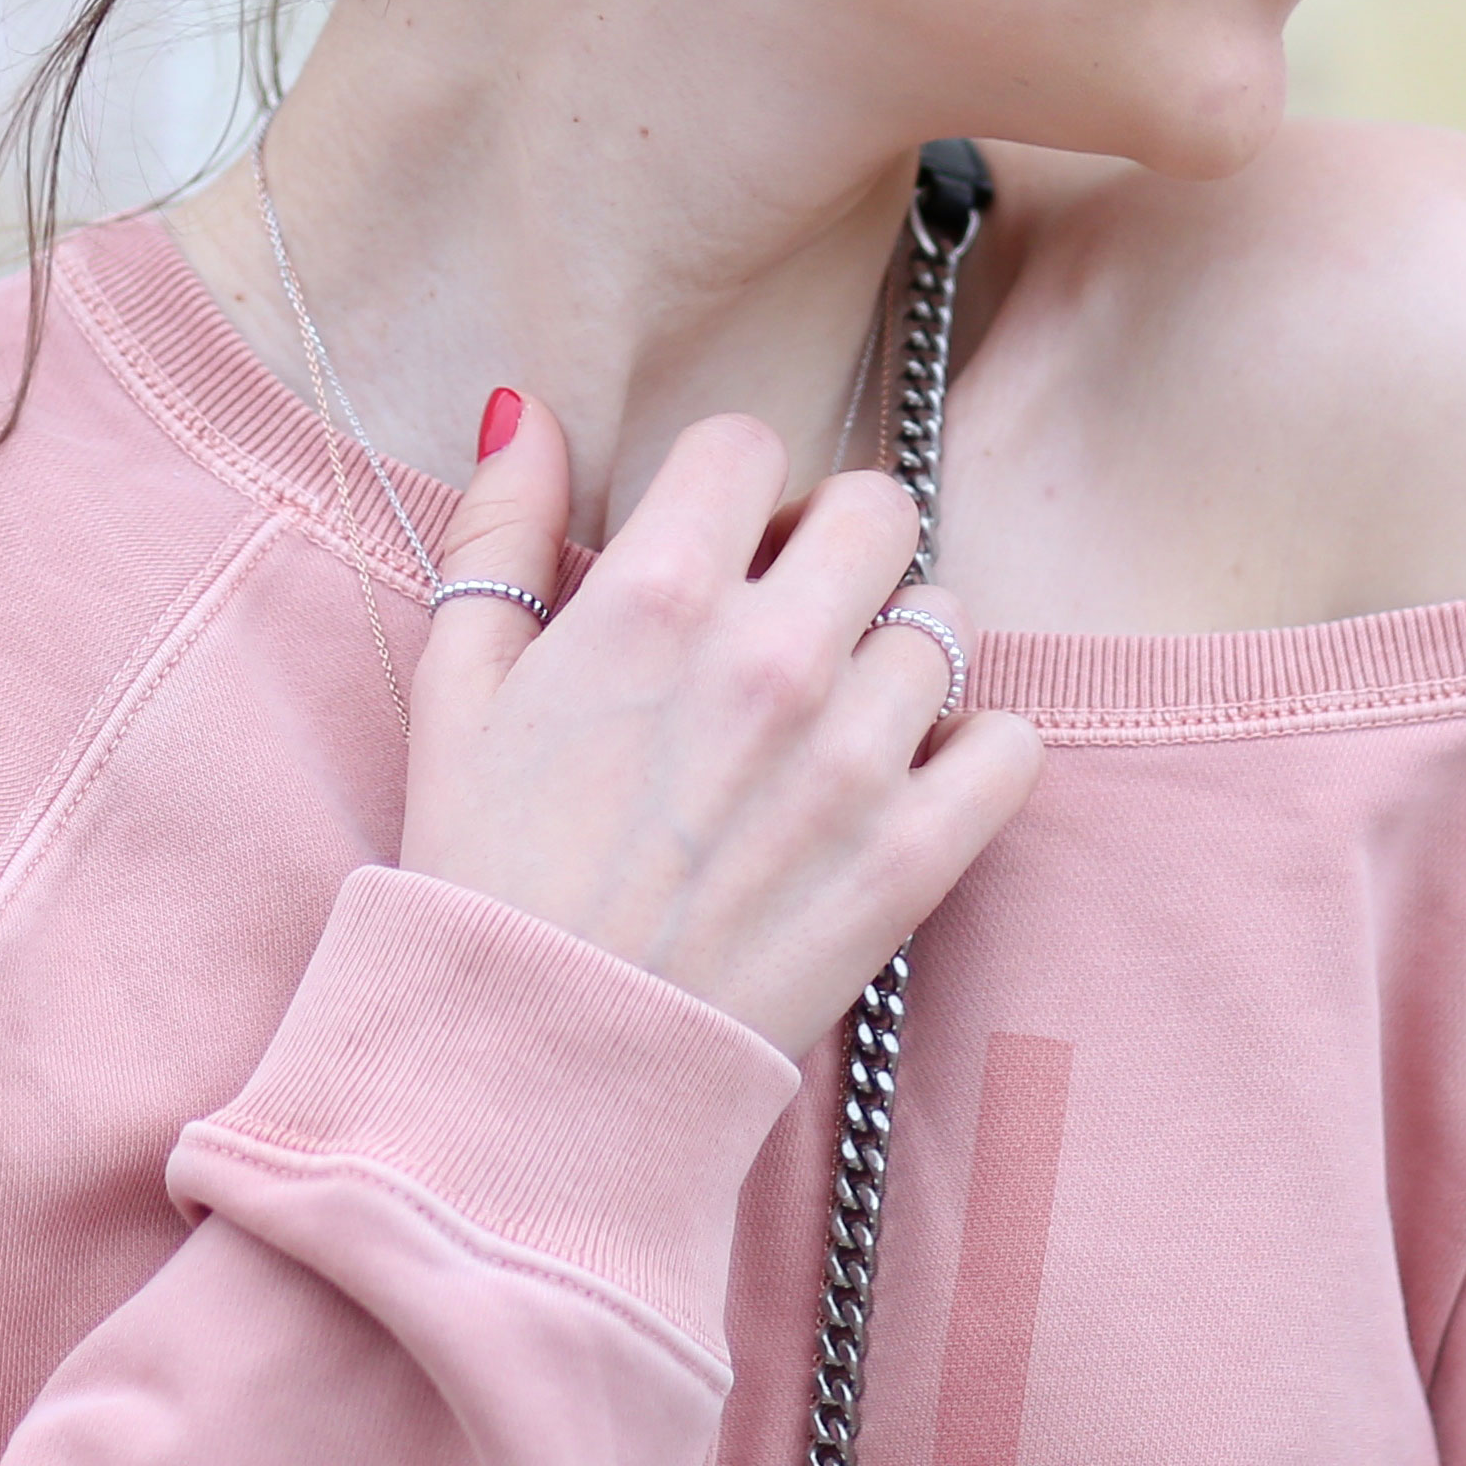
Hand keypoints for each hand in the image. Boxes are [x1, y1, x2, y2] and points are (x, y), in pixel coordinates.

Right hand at [398, 394, 1043, 1058]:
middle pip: (877, 509)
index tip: (713, 550)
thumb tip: (523, 406)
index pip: (745, 448)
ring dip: (892, 656)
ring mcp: (854, 757)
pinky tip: (903, 779)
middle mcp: (770, 657)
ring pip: (943, 622)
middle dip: (834, 545)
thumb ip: (497, 531)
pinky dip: (971, 751)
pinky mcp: (914, 856)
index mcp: (654, 598)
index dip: (726, 492)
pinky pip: (1009, 743)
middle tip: (791, 615)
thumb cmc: (484, 874)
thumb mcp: (456, 688)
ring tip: (830, 719)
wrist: (535, 1059)